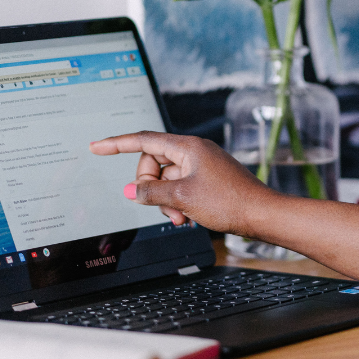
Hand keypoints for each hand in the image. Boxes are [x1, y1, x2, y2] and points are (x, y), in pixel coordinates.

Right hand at [89, 132, 273, 233]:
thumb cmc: (230, 202)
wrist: (261, 214)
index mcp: (187, 147)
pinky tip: (189, 218)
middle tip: (163, 208)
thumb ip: (151, 192)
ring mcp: (201, 165)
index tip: (97, 147)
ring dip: (166, 202)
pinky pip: (180, 187)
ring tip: (181, 218)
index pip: (144, 140)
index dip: (117, 144)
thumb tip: (131, 190)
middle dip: (151, 188)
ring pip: (167, 180)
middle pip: (154, 164)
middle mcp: (194, 152)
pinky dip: (178, 203)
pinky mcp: (207, 179)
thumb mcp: (182, 198)